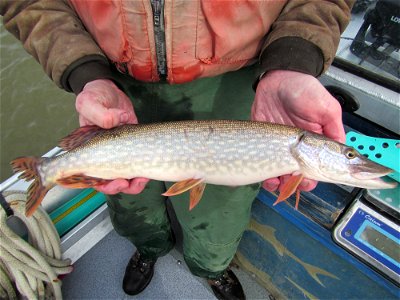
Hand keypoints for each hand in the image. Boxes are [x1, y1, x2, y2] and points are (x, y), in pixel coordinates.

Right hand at [76, 79, 149, 193]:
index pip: (88, 174)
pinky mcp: (132, 147)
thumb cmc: (95, 96)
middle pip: (107, 180)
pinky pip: (137, 165)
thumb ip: (98, 113)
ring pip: (123, 176)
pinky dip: (143, 170)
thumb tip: (111, 122)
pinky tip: (149, 169)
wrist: (112, 89)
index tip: (113, 181)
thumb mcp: (90, 101)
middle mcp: (102, 154)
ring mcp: (118, 152)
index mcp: (86, 149)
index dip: (99, 183)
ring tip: (143, 178)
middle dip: (118, 186)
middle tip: (128, 182)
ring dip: (132, 183)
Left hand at [251, 70, 344, 192]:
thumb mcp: (326, 108)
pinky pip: (265, 165)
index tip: (308, 181)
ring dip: (280, 184)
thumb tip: (341, 152)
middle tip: (292, 183)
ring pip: (281, 174)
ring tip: (277, 183)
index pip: (318, 167)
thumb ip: (334, 130)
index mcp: (315, 143)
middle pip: (298, 174)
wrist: (277, 78)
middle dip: (296, 184)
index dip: (315, 178)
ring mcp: (281, 147)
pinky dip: (266, 175)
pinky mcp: (265, 143)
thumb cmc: (304, 91)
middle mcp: (298, 148)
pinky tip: (267, 178)